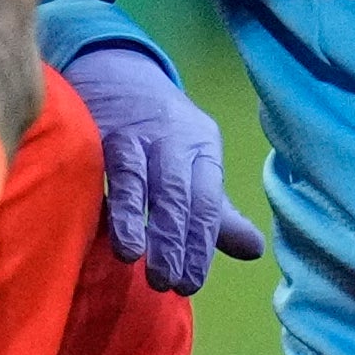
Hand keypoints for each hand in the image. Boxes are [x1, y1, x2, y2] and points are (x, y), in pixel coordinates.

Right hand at [64, 42, 261, 297]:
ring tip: (138, 261)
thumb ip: (216, 212)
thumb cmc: (161, 131)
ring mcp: (136, 135)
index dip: (201, 242)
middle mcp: (173, 141)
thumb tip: (254, 251)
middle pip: (179, 194)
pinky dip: (110, 200)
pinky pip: (106, 168)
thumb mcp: (195, 164)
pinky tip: (108, 228)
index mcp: (202, 150)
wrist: (116, 71)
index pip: (207, 201)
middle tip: (171, 284)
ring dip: (140, 222)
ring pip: (143, 182)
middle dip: (176, 240)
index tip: (192, 281)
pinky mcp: (100, 132)